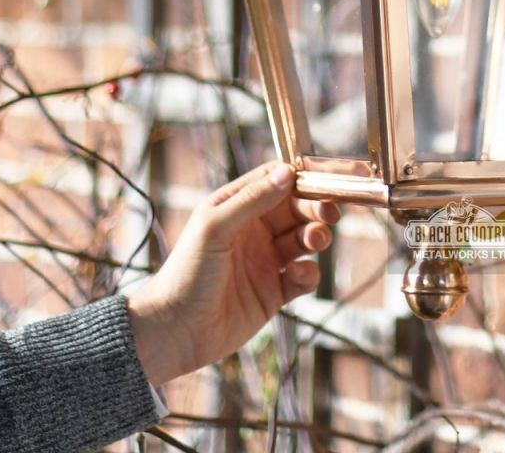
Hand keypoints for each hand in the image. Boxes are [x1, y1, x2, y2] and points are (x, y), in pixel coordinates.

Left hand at [126, 161, 339, 384]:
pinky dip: (308, 274)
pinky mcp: (273, 293)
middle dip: (315, 208)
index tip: (322, 181)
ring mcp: (265, 261)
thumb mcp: (215, 227)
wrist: (175, 331)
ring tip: (315, 241)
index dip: (299, 178)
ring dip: (316, 236)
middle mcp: (254, 230)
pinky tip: (297, 276)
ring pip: (303, 240)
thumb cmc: (186, 272)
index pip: (274, 181)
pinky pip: (303, 277)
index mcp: (236, 207)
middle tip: (329, 213)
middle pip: (296, 208)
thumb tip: (287, 172)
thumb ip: (252, 199)